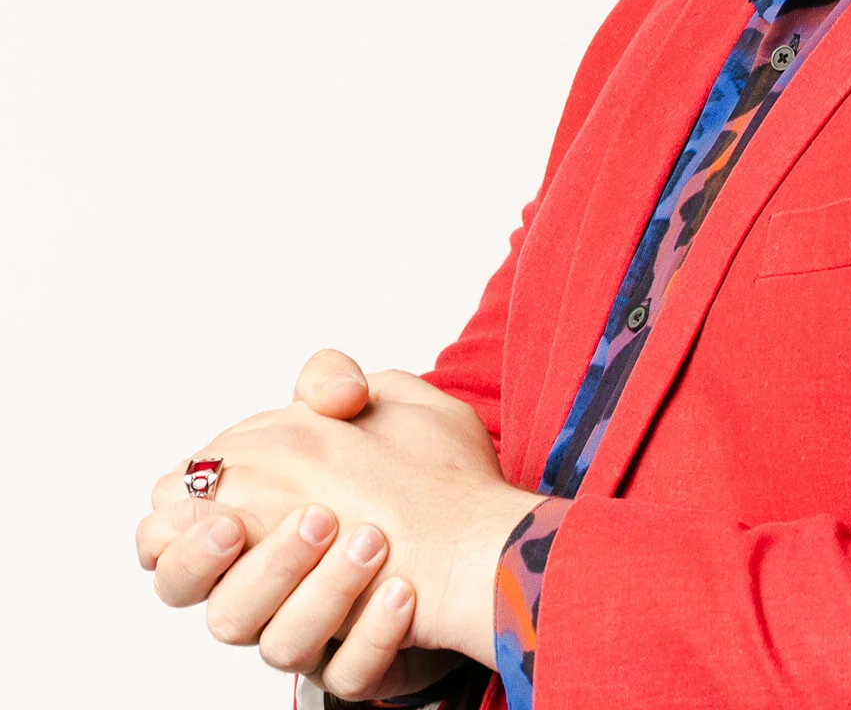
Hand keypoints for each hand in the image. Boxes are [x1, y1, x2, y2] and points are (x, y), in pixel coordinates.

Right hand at [138, 351, 538, 668]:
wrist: (473, 530)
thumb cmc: (404, 470)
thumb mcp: (375, 406)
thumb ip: (331, 383)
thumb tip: (332, 392)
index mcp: (252, 528)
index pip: (174, 550)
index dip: (180, 540)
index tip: (228, 514)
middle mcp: (273, 591)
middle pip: (220, 612)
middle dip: (254, 571)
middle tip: (314, 520)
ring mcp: (316, 632)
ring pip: (282, 645)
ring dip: (324, 591)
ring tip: (374, 540)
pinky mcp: (362, 663)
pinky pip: (351, 670)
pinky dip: (373, 634)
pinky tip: (403, 592)